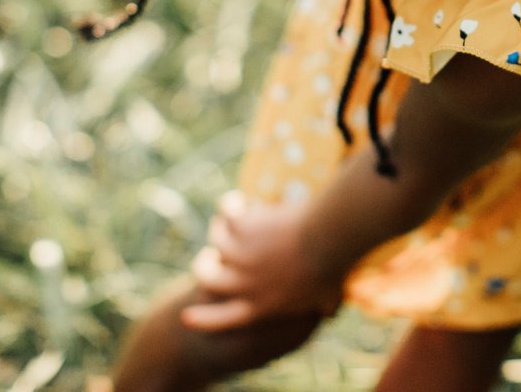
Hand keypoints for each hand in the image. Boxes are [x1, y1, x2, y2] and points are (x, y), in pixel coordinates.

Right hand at [182, 192, 344, 331]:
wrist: (326, 240)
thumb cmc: (332, 270)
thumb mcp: (325, 299)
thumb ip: (321, 308)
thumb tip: (330, 312)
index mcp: (259, 307)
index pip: (221, 320)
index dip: (202, 319)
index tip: (187, 317)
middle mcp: (242, 283)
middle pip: (207, 278)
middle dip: (203, 266)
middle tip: (207, 258)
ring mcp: (238, 254)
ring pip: (217, 239)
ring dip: (220, 229)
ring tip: (226, 221)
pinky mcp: (241, 227)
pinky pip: (227, 213)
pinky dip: (230, 206)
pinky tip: (236, 201)